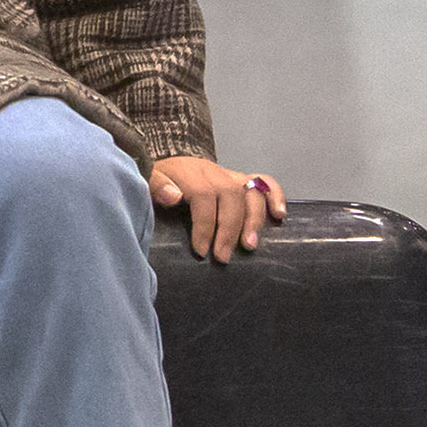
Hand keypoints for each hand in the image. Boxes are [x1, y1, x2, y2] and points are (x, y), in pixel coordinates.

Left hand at [149, 155, 287, 262]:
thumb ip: (155, 187)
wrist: (165, 169)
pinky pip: (264, 182)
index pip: (204, 196)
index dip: (204, 225)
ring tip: (249, 246)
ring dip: (253, 220)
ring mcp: (230, 175)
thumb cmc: (157, 184)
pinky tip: (280, 215)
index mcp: (190, 172)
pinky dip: (275, 196)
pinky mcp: (240, 180)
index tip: (200, 250)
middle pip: (231, 195)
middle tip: (222, 257)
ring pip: (251, 191)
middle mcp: (214, 171)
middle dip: (228, 229)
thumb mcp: (146, 181)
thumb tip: (173, 196)